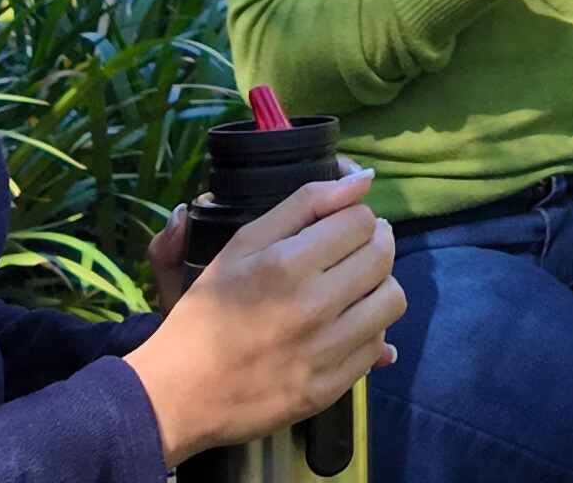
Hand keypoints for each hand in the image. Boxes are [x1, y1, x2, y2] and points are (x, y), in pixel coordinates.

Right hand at [123, 170, 405, 461]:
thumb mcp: (239, 246)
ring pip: (392, 300)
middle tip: (354, 248)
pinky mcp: (328, 389)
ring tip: (354, 287)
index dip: (355, 214)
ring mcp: (322, 352)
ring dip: (379, 286)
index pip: (360, 219)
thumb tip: (363, 180)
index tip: (341, 224)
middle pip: (382, 255)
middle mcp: (311, 306)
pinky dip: (368, 332)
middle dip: (375, 242)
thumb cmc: (205, 313)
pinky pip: (377, 347)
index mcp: (284, 264)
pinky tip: (344, 326)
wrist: (181, 393)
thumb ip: (303, 204)